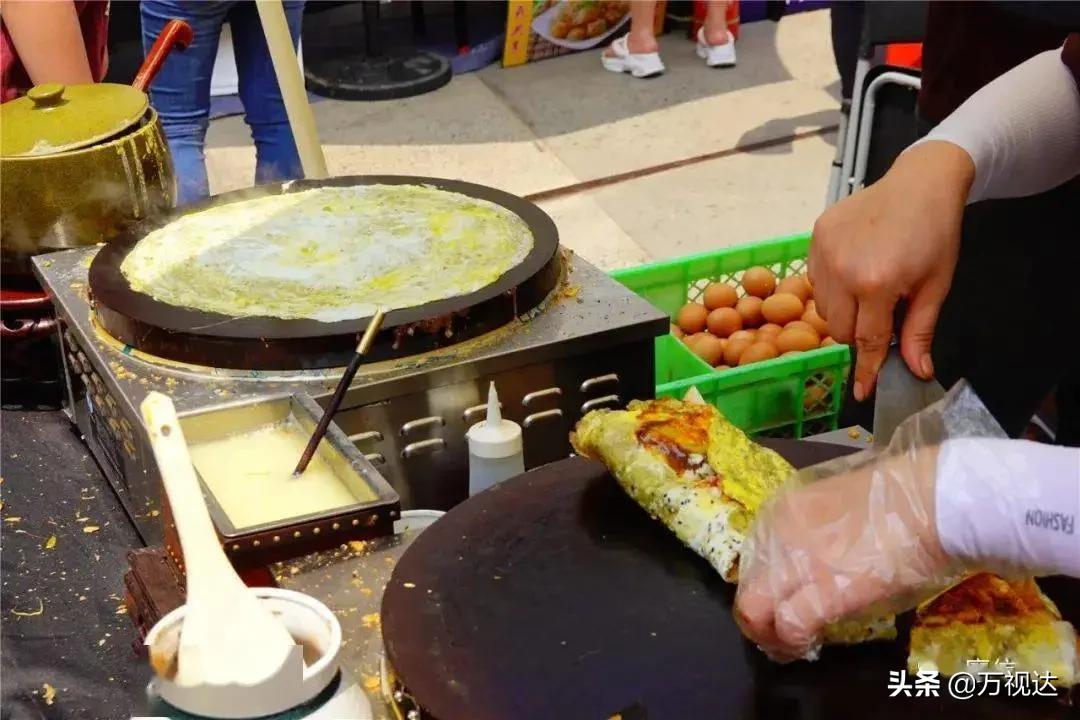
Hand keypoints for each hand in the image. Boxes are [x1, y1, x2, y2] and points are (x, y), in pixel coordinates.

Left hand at [734, 446, 951, 661]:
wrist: (932, 500)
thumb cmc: (900, 498)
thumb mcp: (836, 504)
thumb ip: (813, 531)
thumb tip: (812, 563)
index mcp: (783, 510)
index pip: (754, 558)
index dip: (768, 584)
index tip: (784, 598)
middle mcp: (778, 534)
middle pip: (747, 586)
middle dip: (758, 616)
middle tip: (778, 632)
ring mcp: (798, 562)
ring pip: (753, 609)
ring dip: (768, 634)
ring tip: (788, 646)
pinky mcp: (825, 590)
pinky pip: (790, 624)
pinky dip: (793, 642)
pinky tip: (807, 646)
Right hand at [809, 142, 973, 400]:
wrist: (921, 182)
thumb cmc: (935, 233)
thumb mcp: (935, 286)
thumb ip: (918, 331)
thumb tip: (916, 371)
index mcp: (876, 283)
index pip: (865, 340)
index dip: (865, 369)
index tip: (861, 392)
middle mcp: (842, 269)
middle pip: (839, 329)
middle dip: (859, 334)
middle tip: (882, 316)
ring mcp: (824, 251)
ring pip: (824, 307)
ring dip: (844, 311)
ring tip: (868, 290)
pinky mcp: (815, 236)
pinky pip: (815, 280)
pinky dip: (833, 286)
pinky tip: (854, 270)